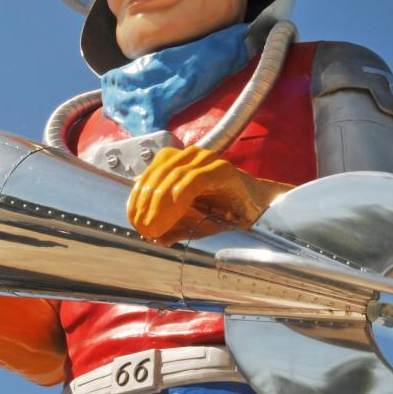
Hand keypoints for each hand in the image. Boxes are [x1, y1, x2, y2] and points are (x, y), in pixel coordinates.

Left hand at [127, 145, 290, 243]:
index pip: (151, 172)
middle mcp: (192, 156)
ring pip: (172, 175)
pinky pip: (193, 180)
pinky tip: (171, 210)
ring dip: (158, 202)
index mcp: (181, 162)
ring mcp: (207, 160)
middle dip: (145, 201)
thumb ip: (173, 227)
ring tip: (152, 223)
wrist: (261, 209)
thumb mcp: (194, 222)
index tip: (131, 216)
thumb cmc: (227, 212)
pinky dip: (179, 196)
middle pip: (158, 173)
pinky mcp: (220, 170)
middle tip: (140, 224)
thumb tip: (153, 237)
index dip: (138, 194)